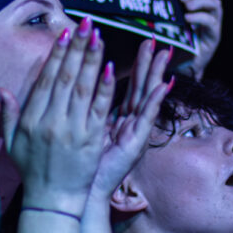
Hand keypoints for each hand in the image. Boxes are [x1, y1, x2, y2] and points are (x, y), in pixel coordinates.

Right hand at [0, 17, 114, 212]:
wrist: (53, 200)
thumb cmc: (33, 171)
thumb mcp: (14, 142)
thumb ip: (10, 114)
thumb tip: (1, 89)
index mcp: (33, 120)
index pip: (46, 80)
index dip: (56, 55)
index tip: (64, 34)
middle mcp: (51, 122)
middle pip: (65, 78)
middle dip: (76, 48)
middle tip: (85, 24)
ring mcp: (73, 131)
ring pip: (83, 88)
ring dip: (91, 60)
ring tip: (97, 37)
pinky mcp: (92, 141)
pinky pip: (100, 109)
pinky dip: (105, 88)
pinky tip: (111, 68)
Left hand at [87, 38, 172, 203]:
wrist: (79, 192)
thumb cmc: (74, 163)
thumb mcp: (74, 128)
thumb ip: (74, 106)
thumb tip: (69, 85)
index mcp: (112, 117)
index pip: (123, 84)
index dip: (132, 63)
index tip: (138, 41)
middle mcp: (126, 123)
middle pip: (138, 86)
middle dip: (147, 62)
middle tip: (155, 39)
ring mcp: (132, 133)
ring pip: (146, 98)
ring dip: (155, 75)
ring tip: (163, 54)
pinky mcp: (134, 144)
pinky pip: (146, 119)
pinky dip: (155, 102)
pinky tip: (163, 86)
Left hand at [171, 0, 221, 79]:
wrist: (176, 69)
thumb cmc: (169, 45)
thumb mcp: (164, 23)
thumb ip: (163, 10)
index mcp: (196, 5)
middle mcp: (207, 12)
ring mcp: (212, 24)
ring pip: (215, 3)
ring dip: (199, 0)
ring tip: (185, 5)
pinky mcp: (213, 37)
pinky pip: (212, 22)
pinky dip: (200, 17)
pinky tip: (188, 19)